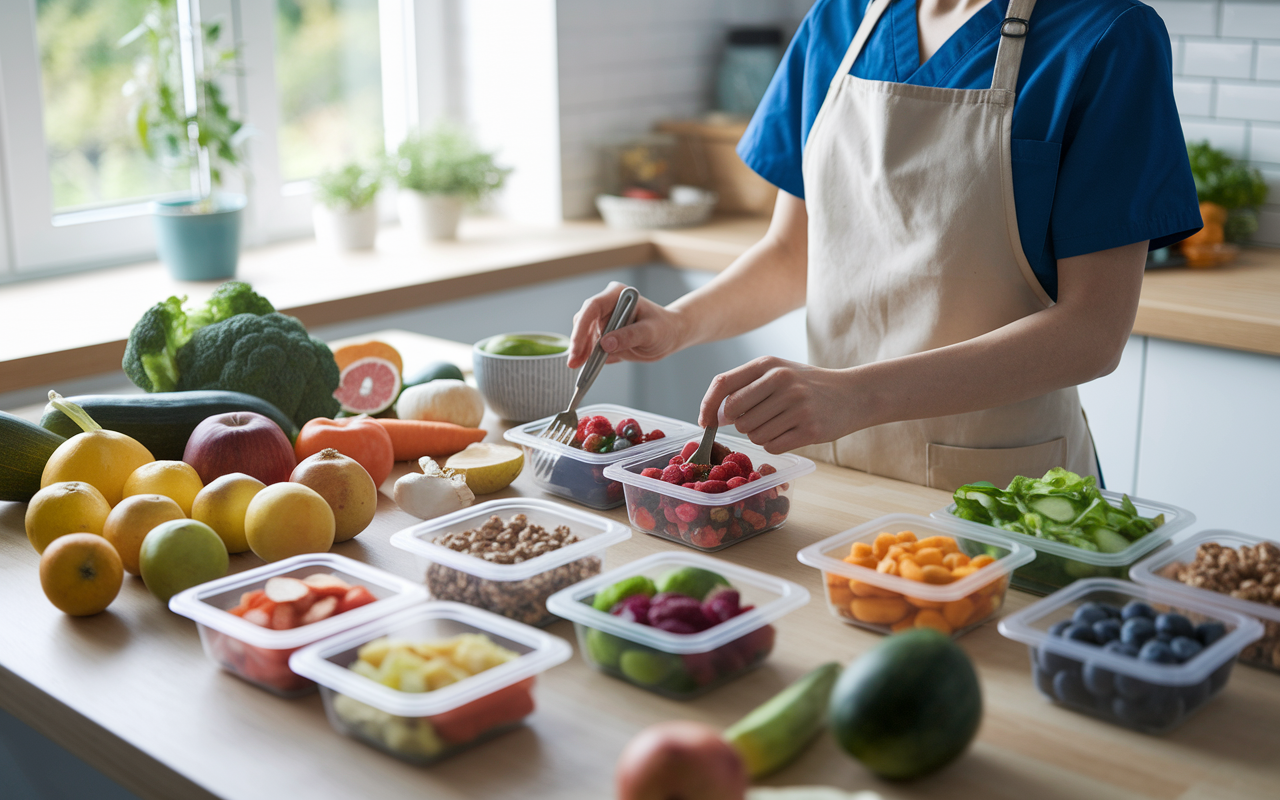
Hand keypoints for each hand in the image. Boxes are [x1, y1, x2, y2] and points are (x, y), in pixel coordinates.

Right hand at [567, 281, 688, 368]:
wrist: (669, 335)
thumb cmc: (664, 327)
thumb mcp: (650, 332)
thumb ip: (629, 336)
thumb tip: (605, 344)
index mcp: (617, 296)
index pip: (592, 307)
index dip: (582, 327)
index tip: (577, 346)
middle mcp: (607, 306)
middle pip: (583, 321)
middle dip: (578, 342)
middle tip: (574, 363)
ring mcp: (603, 320)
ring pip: (583, 334)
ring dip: (580, 351)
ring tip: (578, 366)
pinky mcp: (603, 334)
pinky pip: (589, 345)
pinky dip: (586, 356)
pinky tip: (586, 367)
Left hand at [699, 357, 866, 453]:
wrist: (853, 394)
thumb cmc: (807, 385)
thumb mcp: (778, 372)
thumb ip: (745, 387)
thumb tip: (713, 416)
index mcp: (768, 364)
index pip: (723, 384)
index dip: (707, 406)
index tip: (705, 423)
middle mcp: (781, 381)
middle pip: (735, 415)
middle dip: (740, 424)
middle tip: (758, 420)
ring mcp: (796, 405)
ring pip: (753, 434)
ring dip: (760, 435)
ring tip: (781, 423)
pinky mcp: (809, 428)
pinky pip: (772, 446)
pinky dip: (775, 445)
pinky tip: (790, 433)